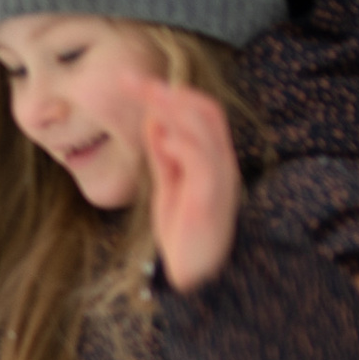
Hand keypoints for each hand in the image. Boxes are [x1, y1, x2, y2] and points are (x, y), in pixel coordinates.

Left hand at [129, 77, 242, 293]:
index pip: (202, 112)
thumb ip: (164, 154)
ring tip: (147, 95)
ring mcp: (219, 179)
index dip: (173, 92)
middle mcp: (222, 163)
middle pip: (206, 111)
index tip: (138, 83)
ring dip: (174, 108)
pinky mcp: (209, 199)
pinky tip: (163, 140)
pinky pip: (201, 161)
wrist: (196, 278)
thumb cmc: (184, 233)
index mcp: (213, 158)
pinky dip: (181, 144)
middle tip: (136, 81)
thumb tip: (153, 120)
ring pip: (205, 129)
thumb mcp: (169, 185)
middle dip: (171, 91)